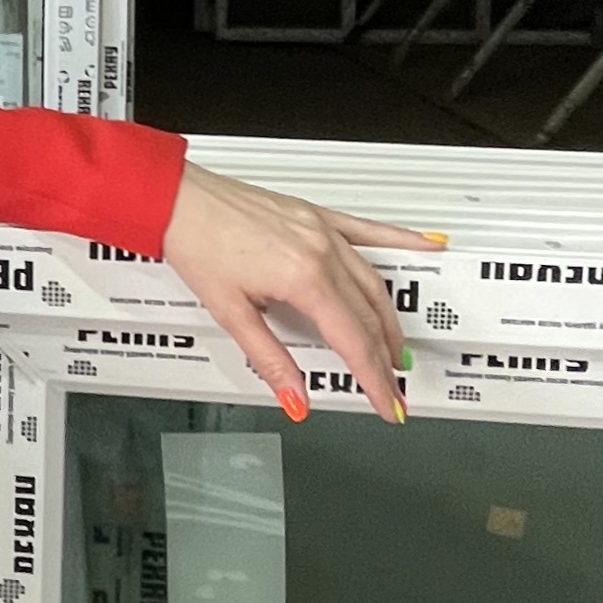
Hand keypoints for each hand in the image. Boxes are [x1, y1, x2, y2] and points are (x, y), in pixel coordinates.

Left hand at [156, 163, 436, 424]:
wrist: (177, 200)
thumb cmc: (197, 244)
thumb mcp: (230, 313)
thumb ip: (270, 359)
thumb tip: (294, 396)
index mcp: (303, 278)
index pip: (352, 340)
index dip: (373, 378)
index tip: (387, 402)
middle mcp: (320, 251)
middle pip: (368, 315)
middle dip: (384, 356)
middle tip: (391, 386)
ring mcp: (322, 229)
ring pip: (372, 280)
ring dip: (388, 317)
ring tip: (395, 347)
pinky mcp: (315, 214)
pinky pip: (368, 230)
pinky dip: (399, 240)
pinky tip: (425, 244)